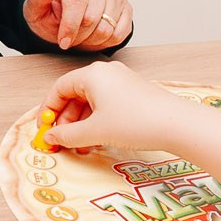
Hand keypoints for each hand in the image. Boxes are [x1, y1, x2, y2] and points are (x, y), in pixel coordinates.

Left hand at [23, 0, 130, 50]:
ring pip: (107, 28)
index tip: (63, 41)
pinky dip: (106, 41)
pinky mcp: (126, 6)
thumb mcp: (35, 8)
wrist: (65, 14)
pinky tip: (95, 36)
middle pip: (92, 17)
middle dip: (79, 35)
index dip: (69, 26)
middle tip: (70, 37)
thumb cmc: (51, 11)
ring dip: (92, 40)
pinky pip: (120, 33)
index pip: (76, 0)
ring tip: (82, 35)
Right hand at [40, 61, 182, 153]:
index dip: (48, 109)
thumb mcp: (94, 131)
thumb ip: (67, 134)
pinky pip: (107, 105)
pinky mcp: (134, 94)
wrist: (176, 124)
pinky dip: (97, 122)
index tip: (44, 128)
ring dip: (82, 124)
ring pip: (92, 102)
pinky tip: (97, 141)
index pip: (60, 87)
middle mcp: (107, 73)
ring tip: (79, 146)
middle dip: (65, 120)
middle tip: (61, 140)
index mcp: (92, 75)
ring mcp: (122, 82)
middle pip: (75, 94)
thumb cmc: (134, 122)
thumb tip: (50, 137)